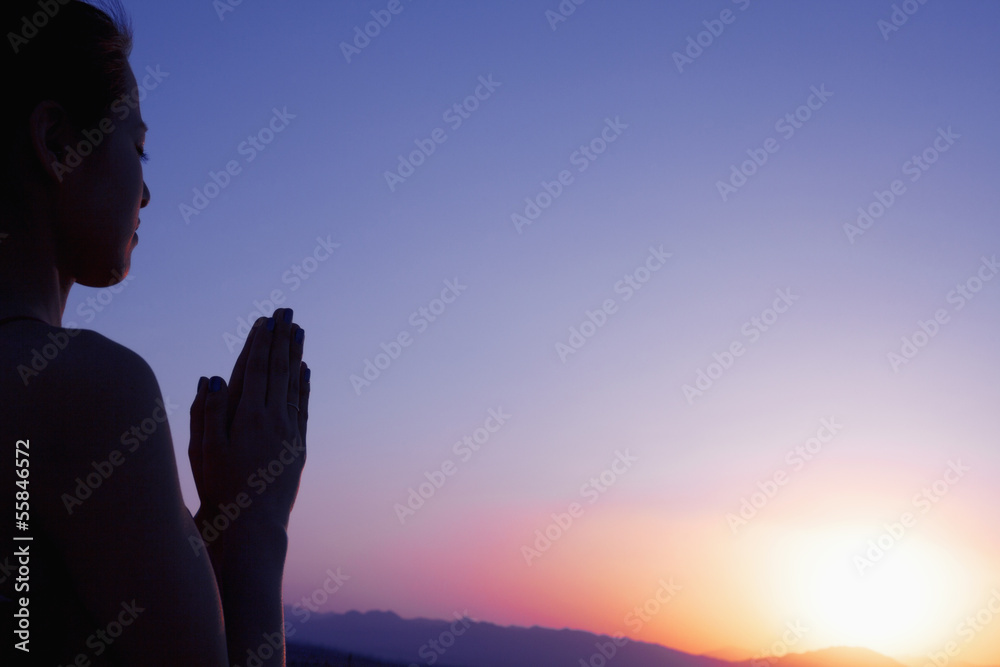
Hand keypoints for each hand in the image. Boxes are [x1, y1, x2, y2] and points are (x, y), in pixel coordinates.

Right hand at [189, 308, 309, 530]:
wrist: (252, 524)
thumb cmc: (220, 489)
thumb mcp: (204, 451)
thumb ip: (208, 413)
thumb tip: (212, 378)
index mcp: (247, 416)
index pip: (255, 369)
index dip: (260, 343)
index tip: (265, 320)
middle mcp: (272, 419)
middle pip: (278, 370)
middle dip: (281, 339)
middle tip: (287, 312)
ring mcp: (289, 432)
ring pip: (293, 384)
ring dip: (295, 356)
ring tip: (298, 331)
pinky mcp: (298, 447)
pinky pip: (302, 408)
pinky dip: (303, 386)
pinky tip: (306, 371)